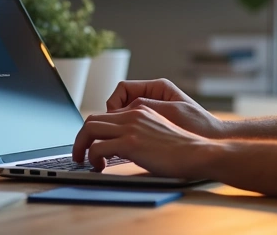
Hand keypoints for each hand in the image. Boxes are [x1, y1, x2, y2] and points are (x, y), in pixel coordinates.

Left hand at [72, 106, 215, 177]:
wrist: (197, 152)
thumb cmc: (182, 149)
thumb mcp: (158, 131)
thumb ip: (141, 132)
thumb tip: (126, 146)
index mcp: (140, 110)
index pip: (105, 114)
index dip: (94, 131)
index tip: (91, 145)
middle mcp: (132, 115)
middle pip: (92, 119)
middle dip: (80, 138)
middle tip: (79, 154)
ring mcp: (131, 127)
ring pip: (90, 129)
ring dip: (81, 146)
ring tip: (83, 161)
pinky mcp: (130, 143)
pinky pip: (98, 147)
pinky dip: (92, 157)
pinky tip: (99, 167)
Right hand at [106, 79, 225, 138]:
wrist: (215, 140)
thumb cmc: (200, 125)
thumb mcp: (172, 112)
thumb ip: (146, 108)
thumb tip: (121, 110)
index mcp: (158, 87)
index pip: (123, 89)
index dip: (113, 104)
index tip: (113, 121)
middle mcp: (154, 96)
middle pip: (121, 102)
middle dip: (112, 118)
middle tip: (110, 135)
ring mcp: (154, 110)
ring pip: (125, 115)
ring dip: (119, 127)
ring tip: (118, 142)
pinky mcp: (155, 124)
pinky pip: (133, 126)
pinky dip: (127, 134)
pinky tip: (129, 146)